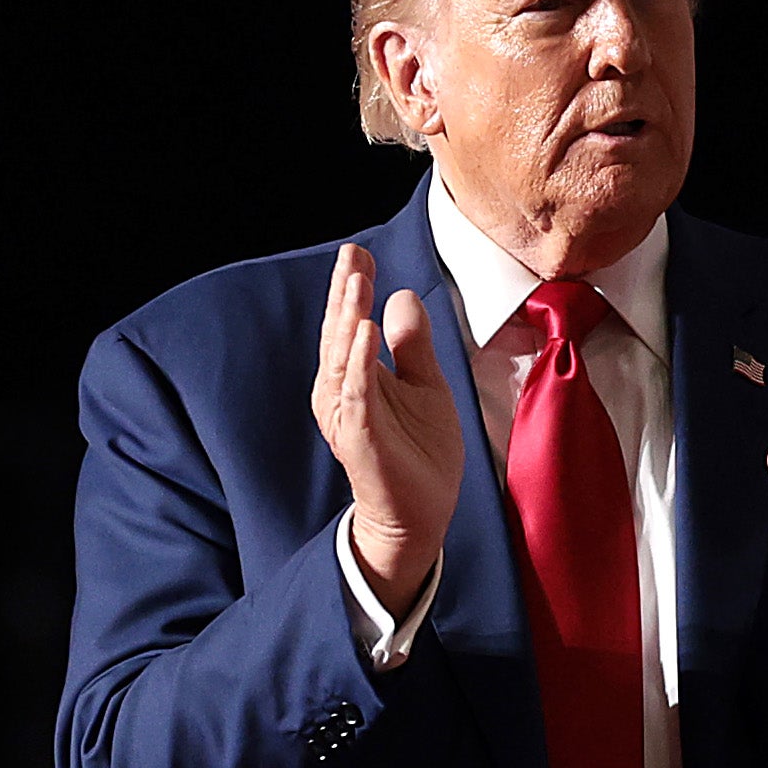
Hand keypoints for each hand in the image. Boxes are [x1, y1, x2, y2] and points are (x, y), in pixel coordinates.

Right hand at [309, 244, 466, 614]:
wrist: (420, 514)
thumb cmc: (418, 454)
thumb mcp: (426, 386)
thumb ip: (413, 345)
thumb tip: (403, 296)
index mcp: (357, 378)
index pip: (351, 324)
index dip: (354, 288)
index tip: (359, 252)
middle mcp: (344, 394)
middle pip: (341, 335)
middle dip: (346, 293)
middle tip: (353, 255)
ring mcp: (349, 417)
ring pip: (344, 360)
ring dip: (348, 320)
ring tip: (356, 283)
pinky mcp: (361, 439)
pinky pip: (357, 396)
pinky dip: (360, 364)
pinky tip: (365, 333)